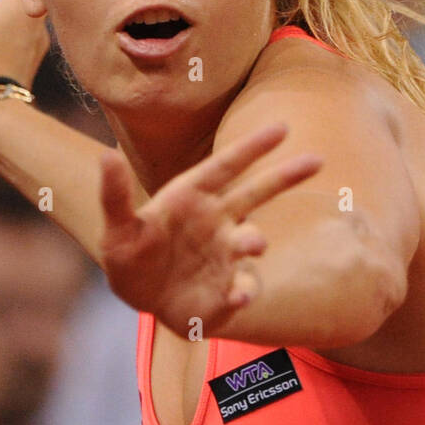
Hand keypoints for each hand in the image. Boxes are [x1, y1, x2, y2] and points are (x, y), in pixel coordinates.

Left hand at [98, 123, 321, 336]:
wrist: (139, 297)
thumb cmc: (130, 253)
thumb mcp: (116, 227)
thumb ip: (115, 195)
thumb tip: (106, 156)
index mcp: (193, 196)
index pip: (226, 166)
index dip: (253, 147)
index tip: (283, 127)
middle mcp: (216, 221)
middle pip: (256, 193)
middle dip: (285, 176)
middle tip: (317, 160)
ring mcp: (224, 255)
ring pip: (249, 241)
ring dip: (254, 240)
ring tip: (254, 242)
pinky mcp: (224, 292)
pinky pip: (239, 289)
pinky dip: (242, 291)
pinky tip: (239, 294)